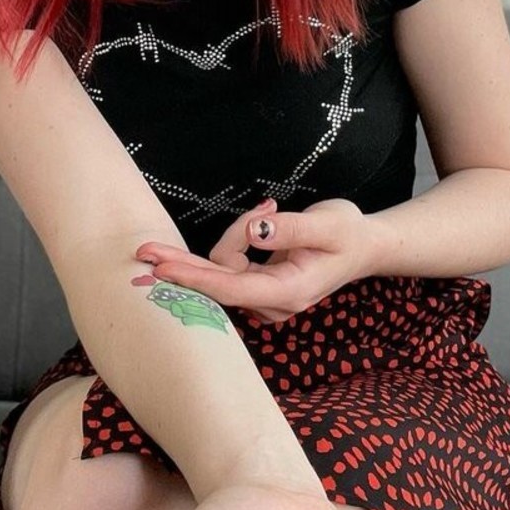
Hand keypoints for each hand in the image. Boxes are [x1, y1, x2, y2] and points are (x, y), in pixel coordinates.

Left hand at [135, 198, 372, 324]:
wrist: (365, 246)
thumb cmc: (349, 232)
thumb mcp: (328, 223)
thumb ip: (291, 228)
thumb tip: (254, 231)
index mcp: (289, 292)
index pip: (230, 287)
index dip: (194, 277)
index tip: (162, 267)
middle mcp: (274, 302)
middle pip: (216, 284)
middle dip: (181, 266)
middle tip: (143, 251)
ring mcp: (266, 297)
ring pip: (226, 266)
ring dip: (236, 234)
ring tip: (272, 207)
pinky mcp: (260, 286)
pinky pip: (232, 265)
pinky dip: (239, 240)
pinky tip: (266, 217)